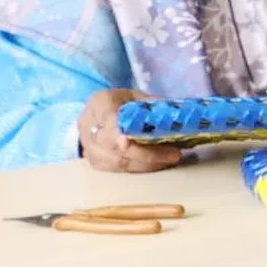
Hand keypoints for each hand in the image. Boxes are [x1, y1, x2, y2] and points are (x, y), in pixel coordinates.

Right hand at [71, 95, 193, 174]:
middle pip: (114, 146)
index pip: (107, 119)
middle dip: (146, 153)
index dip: (116, 133)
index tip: (126, 142)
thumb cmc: (119, 103)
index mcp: (99, 104)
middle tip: (174, 154)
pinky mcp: (95, 162)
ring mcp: (89, 147)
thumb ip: (151, 105)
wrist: (96, 113)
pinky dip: (140, 168)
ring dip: (147, 164)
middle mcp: (88, 127)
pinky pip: (118, 170)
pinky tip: (157, 164)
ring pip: (118, 162)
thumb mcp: (135, 95)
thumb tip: (177, 117)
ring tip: (171, 159)